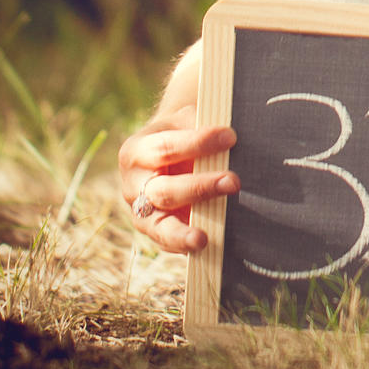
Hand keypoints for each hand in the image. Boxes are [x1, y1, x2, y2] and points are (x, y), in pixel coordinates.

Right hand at [116, 99, 238, 253]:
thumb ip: (201, 124)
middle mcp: (134, 183)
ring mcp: (140, 211)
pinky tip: (204, 247)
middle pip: (164, 189)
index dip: (198, 142)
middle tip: (233, 182)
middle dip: (200, 187)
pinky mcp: (152, 230)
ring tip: (202, 238)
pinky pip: (166, 242)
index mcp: (137, 150)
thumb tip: (229, 137)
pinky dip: (183, 246)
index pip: (165, 148)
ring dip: (183, 231)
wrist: (165, 153)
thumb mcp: (186, 121)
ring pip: (159, 224)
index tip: (231, 137)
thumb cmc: (181, 134)